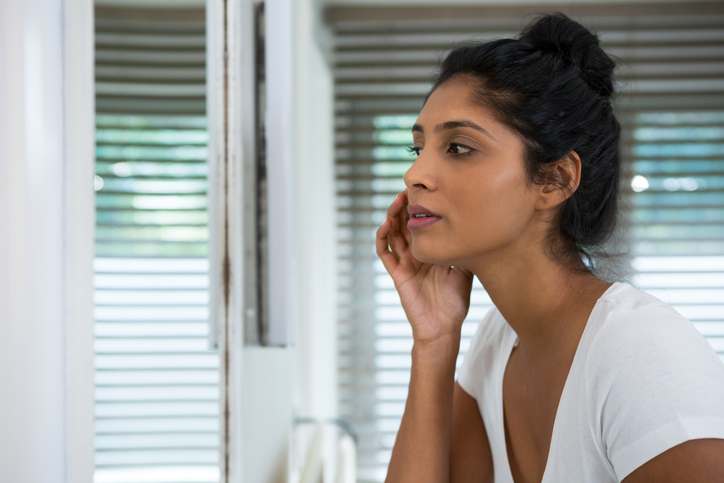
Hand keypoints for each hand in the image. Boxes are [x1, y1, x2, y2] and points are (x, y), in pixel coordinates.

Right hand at [376, 190, 473, 343]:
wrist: (444, 328)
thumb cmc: (455, 303)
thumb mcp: (465, 270)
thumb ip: (463, 251)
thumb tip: (473, 228)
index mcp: (430, 252)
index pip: (422, 225)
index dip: (420, 209)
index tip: (426, 192)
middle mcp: (416, 255)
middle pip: (405, 225)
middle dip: (405, 207)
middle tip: (408, 191)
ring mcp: (405, 263)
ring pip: (393, 234)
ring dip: (392, 217)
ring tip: (397, 201)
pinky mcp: (397, 274)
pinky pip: (385, 253)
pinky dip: (383, 238)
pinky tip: (387, 225)